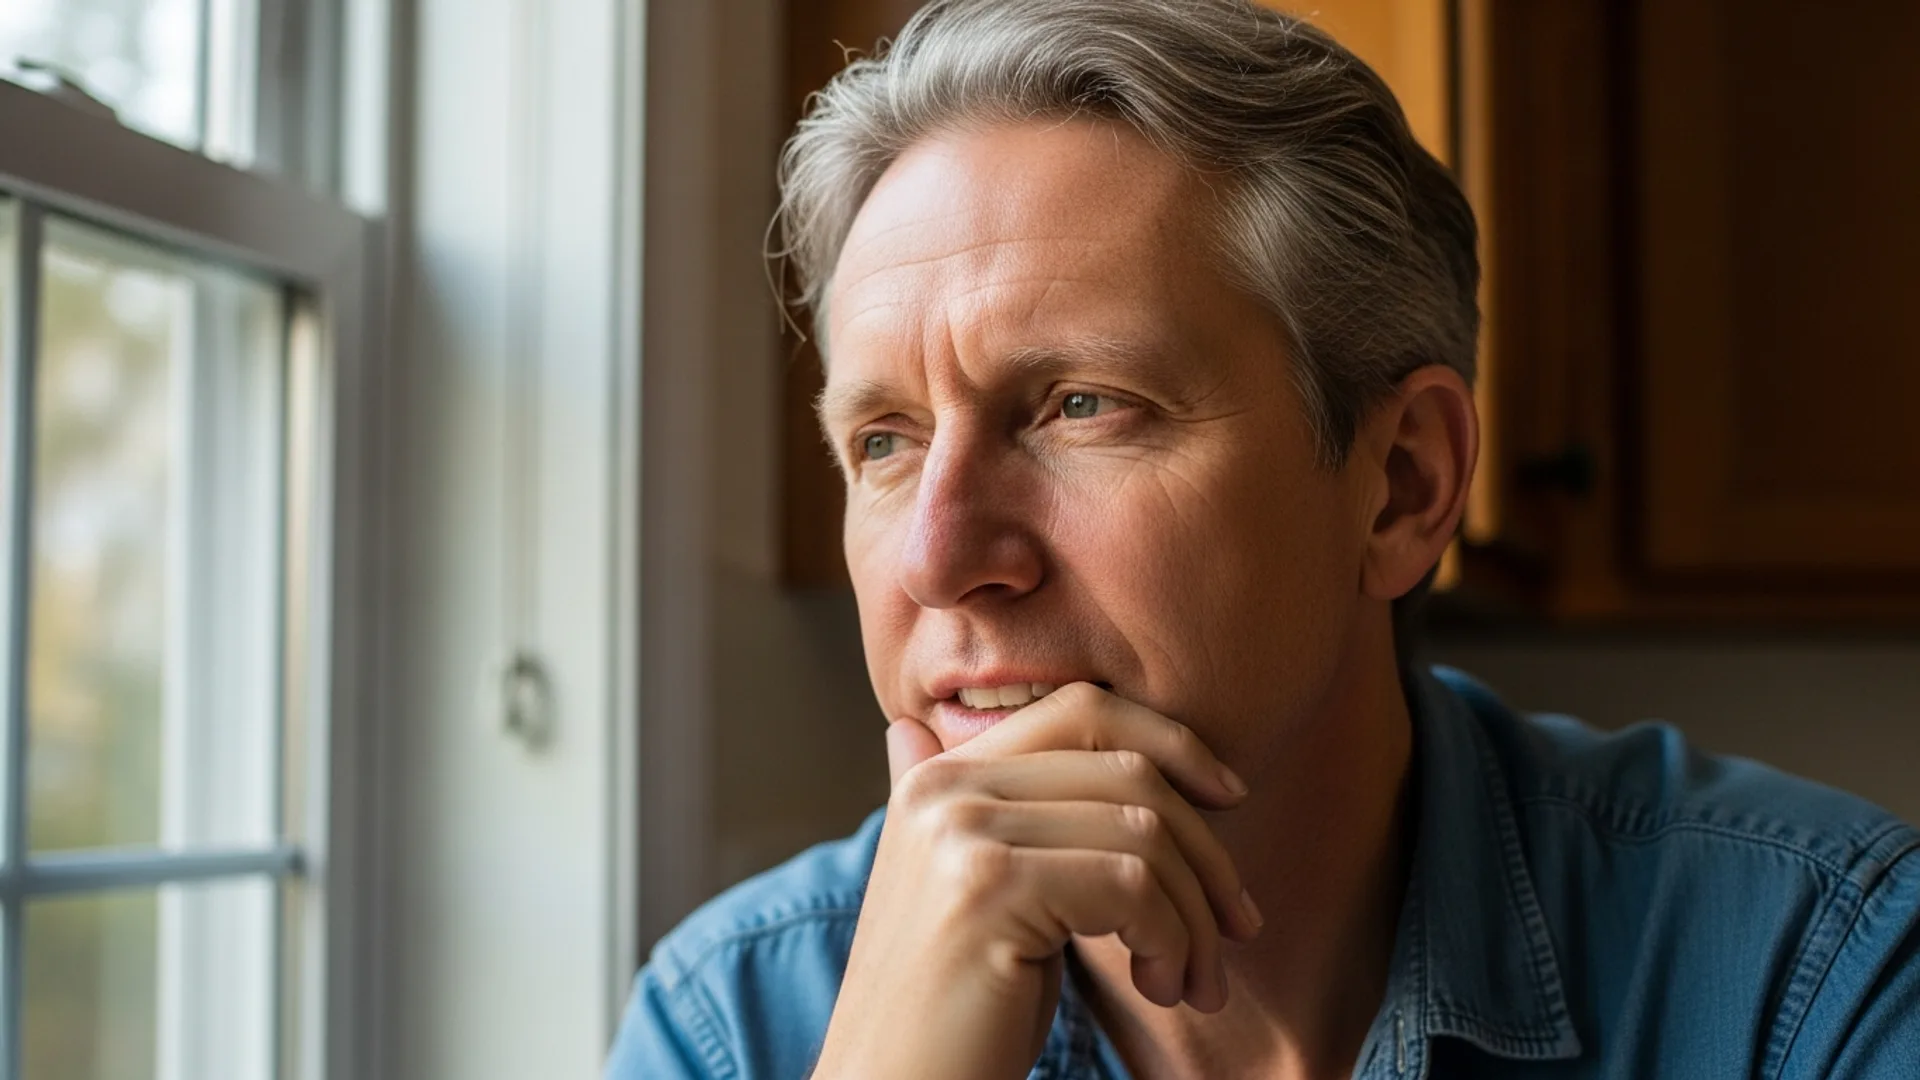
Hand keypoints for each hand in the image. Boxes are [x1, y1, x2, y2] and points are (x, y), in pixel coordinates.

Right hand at [813, 683, 1261, 1079]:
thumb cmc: (954, 1012)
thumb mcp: (969, 895)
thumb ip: (972, 815)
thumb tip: (911, 732)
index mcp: (940, 779)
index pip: (1083, 711)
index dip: (1172, 742)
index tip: (1228, 800)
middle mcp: (944, 789)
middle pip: (1128, 771)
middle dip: (1206, 854)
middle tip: (1235, 930)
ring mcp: (962, 834)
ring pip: (1143, 833)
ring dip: (1195, 918)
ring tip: (1188, 981)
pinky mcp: (988, 888)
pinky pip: (1133, 886)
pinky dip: (1172, 940)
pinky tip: (1160, 986)